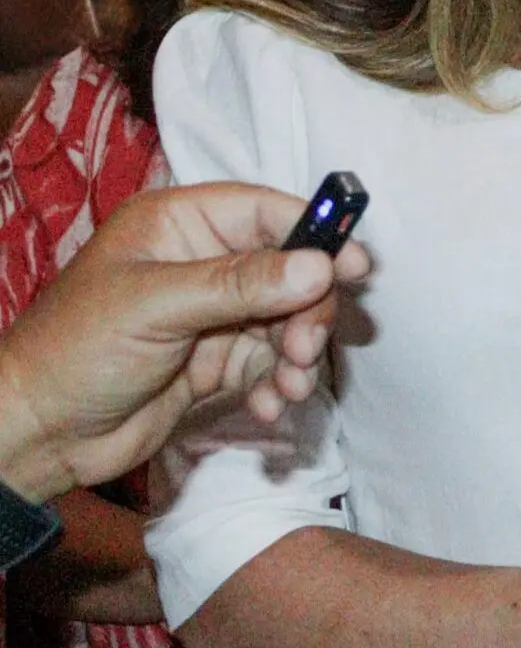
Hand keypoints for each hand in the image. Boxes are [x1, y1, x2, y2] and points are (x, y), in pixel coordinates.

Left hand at [0, 182, 369, 502]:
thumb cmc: (77, 351)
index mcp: (180, 224)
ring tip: (289, 387)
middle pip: (290, 269)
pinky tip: (270, 407)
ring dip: (297, 354)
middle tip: (305, 348)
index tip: (355, 267)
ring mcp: (213, 313)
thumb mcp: (156, 306)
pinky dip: (278, 384)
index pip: (266, 212)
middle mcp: (204, 262)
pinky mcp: (218, 361)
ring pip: (287, 319)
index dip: (315, 234)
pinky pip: (269, 362)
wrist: (37, 435)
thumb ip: (241, 284)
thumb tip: (321, 265)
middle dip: (307, 310)